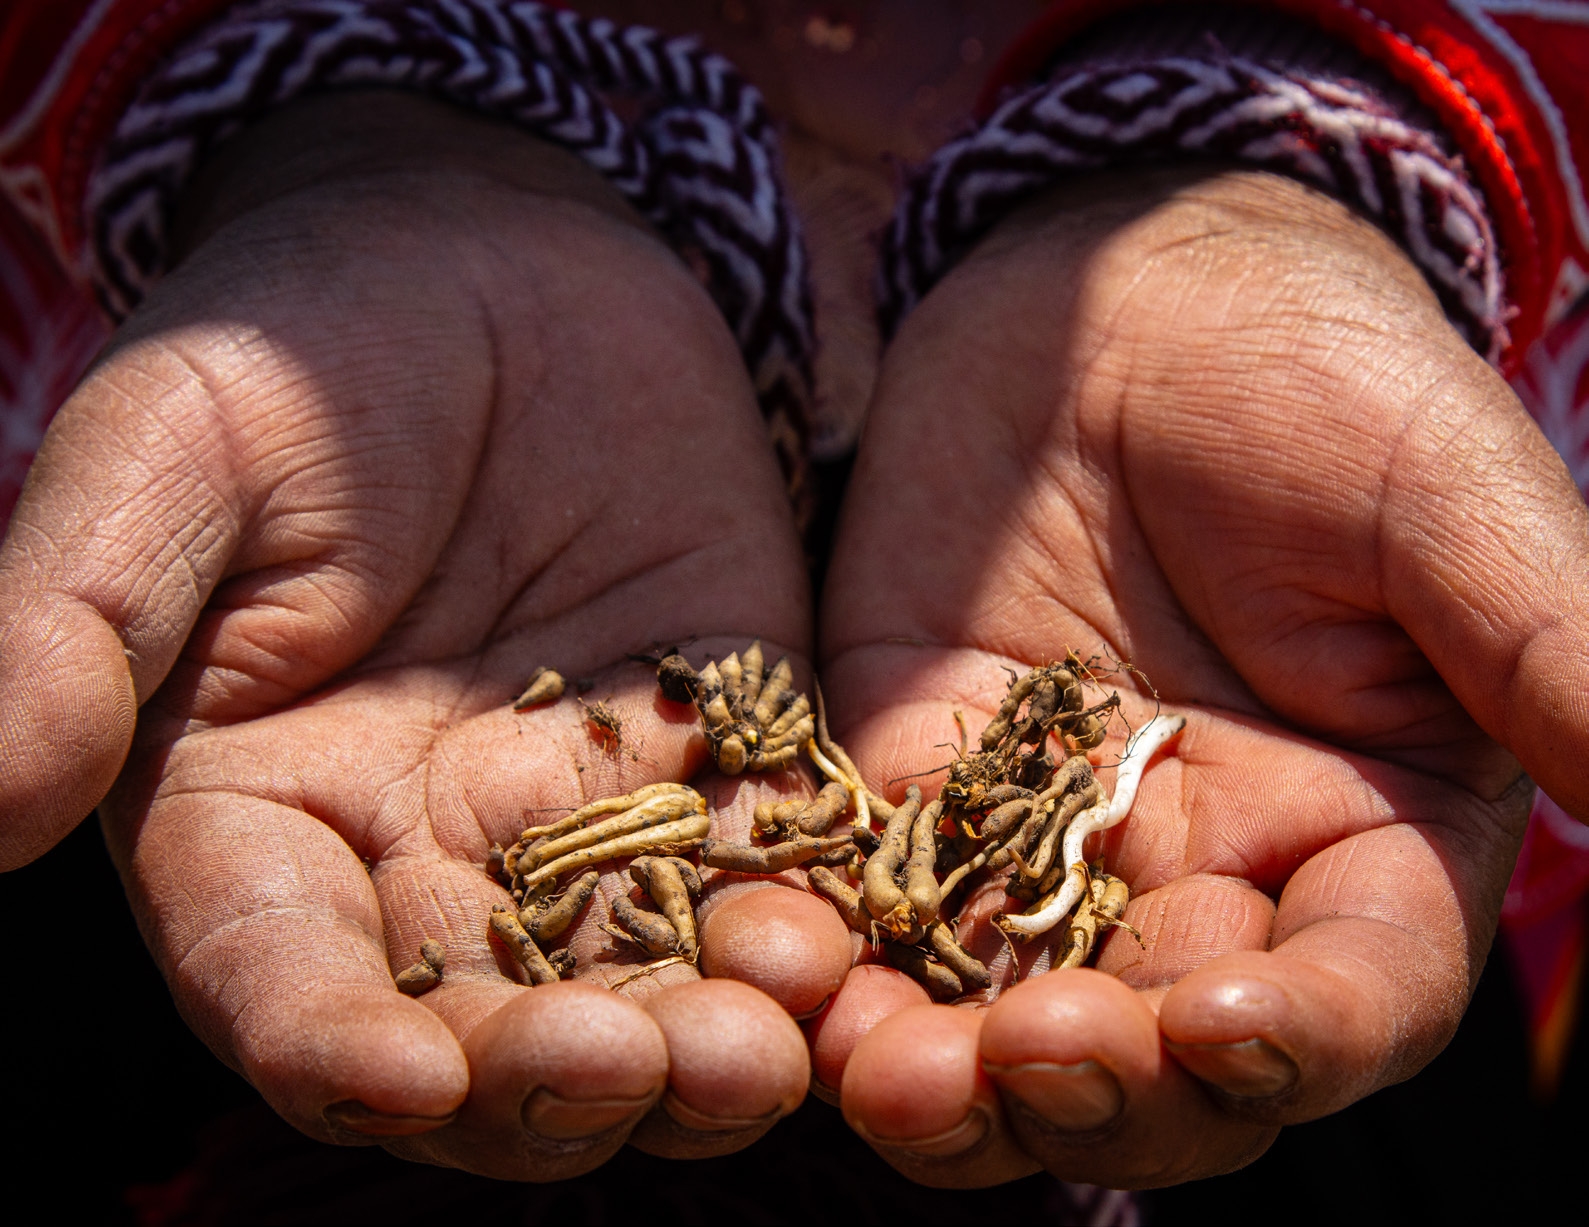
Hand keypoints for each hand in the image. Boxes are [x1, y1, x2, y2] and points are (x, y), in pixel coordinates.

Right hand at [0, 92, 854, 1176]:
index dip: (330, 1043)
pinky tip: (837, 944)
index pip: (277, 975)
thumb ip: (73, 625)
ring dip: (699, 1034)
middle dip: (553, 1075)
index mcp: (261, 811)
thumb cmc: (303, 342)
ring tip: (763, 1052)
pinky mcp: (718, 740)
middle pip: (480, 1022)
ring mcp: (582, 807)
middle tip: (633, 1075)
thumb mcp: (172, 453)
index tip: (401, 1075)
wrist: (494, 251)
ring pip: (637, 973)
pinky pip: (762, 855)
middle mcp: (422, 848)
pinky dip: (799, 912)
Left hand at [814, 166, 1588, 1186]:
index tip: (1222, 1027)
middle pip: (1152, 1055)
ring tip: (870, 1071)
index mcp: (1358, 835)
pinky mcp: (903, 781)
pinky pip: (859, 895)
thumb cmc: (1307, 371)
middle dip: (1089, 1087)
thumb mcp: (1443, 498)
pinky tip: (767, 961)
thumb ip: (1549, 652)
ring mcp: (1037, 839)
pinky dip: (816, 947)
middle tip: (1010, 1063)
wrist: (1105, 294)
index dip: (1297, 1041)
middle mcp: (1199, 870)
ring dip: (934, 1065)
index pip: (1346, 993)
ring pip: (989, 1008)